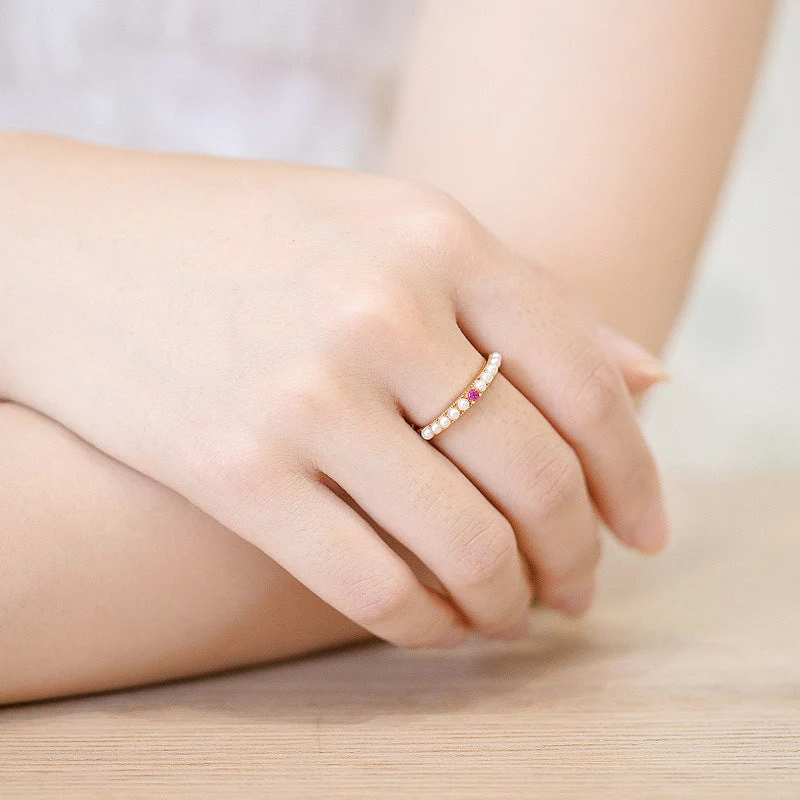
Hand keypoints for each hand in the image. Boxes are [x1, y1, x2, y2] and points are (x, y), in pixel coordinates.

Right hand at [1, 134, 666, 647]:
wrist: (77, 249)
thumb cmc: (252, 242)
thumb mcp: (396, 231)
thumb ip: (529, 303)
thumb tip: (653, 377)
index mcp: (438, 236)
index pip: (585, 379)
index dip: (633, 473)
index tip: (647, 533)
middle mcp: (381, 308)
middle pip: (537, 474)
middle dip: (576, 554)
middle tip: (578, 590)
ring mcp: (305, 390)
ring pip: (463, 543)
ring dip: (508, 600)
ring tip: (513, 613)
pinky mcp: (236, 469)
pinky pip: (370, 582)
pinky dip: (426, 623)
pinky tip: (441, 623)